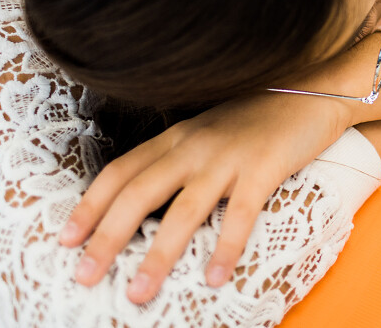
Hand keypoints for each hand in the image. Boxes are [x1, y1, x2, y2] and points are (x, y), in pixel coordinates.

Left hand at [60, 92, 351, 304]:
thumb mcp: (210, 130)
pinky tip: (214, 276)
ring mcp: (228, 157)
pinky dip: (226, 247)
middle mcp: (194, 146)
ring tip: (139, 291)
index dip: (90, 206)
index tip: (66, 240)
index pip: (120, 171)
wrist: (314, 90)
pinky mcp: (264, 168)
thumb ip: (180, 156)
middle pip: (139, 194)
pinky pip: (240, 213)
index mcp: (177, 136)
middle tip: (85, 276)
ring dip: (157, 254)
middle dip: (107, 237)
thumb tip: (148, 201)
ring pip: (183, 210)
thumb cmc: (261, 116)